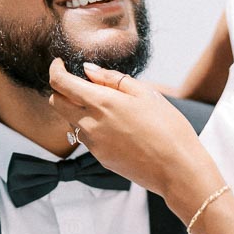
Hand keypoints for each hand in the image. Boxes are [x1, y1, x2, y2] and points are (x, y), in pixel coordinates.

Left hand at [48, 59, 219, 209]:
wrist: (177, 170)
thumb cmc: (168, 128)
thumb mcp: (146, 93)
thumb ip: (113, 80)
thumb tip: (88, 70)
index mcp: (101, 103)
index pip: (60, 83)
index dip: (55, 70)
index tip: (60, 64)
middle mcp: (90, 124)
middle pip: (56, 103)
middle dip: (61, 90)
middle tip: (79, 83)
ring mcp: (93, 144)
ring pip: (70, 121)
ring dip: (78, 110)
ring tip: (107, 106)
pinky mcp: (100, 158)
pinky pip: (86, 138)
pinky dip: (91, 126)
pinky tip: (116, 126)